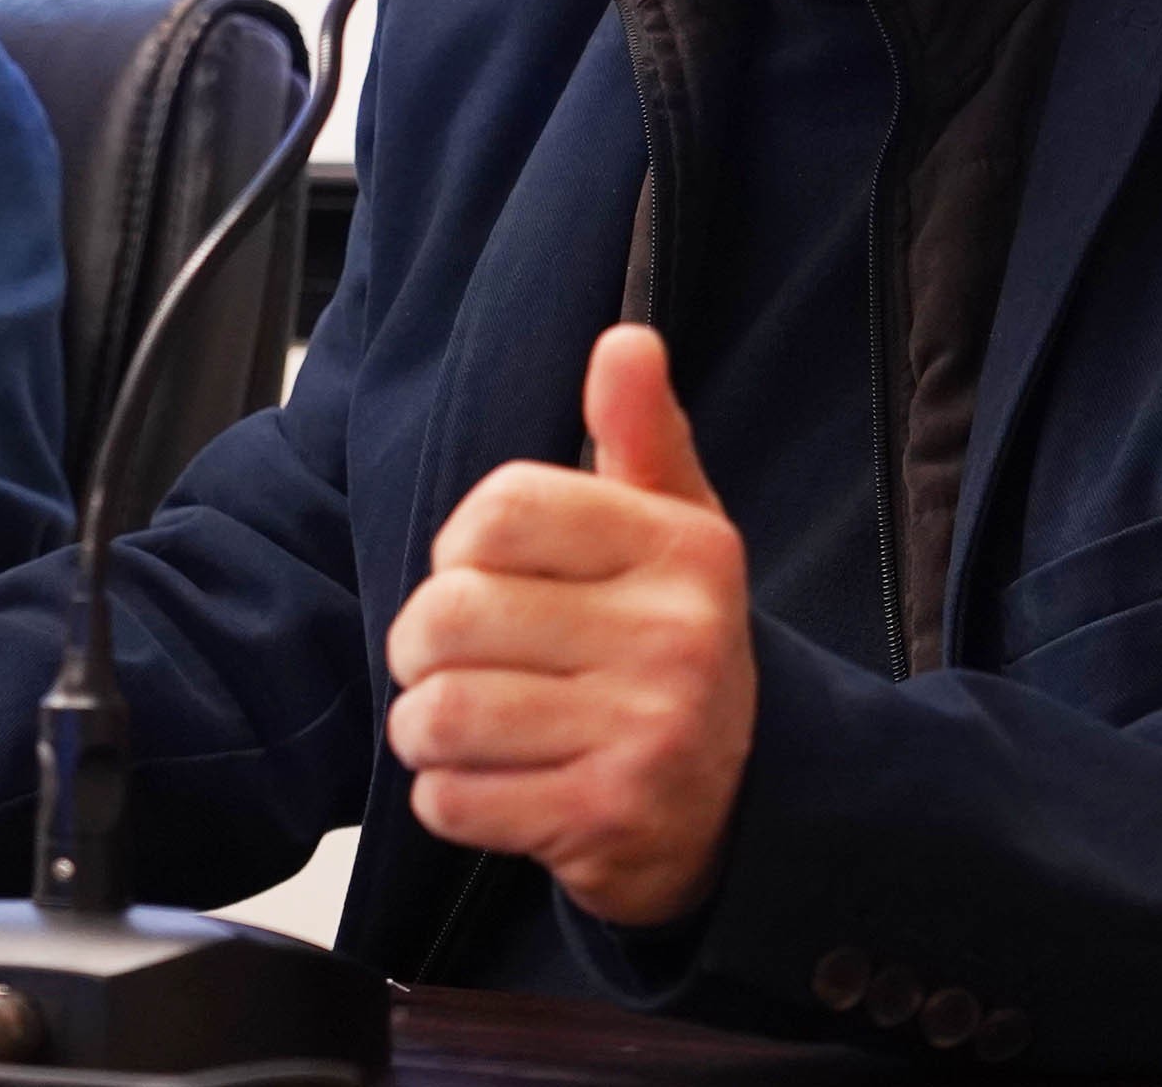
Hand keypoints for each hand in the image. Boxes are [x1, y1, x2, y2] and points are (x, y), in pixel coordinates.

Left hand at [383, 322, 754, 926]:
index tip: (480, 571)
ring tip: (460, 723)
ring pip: (443, 713)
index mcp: (682, 549)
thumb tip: (625, 340)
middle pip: (454, 613)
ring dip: (425, 725)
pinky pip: (455, 801)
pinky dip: (449, 797)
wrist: (740, 803)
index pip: (501, 511)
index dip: (459, 544)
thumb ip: (639, 433)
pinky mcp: (608, 820)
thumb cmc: (671, 643)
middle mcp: (674, 637)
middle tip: (449, 658)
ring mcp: (646, 734)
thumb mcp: (674, 528)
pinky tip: (493, 784)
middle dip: (421, 643)